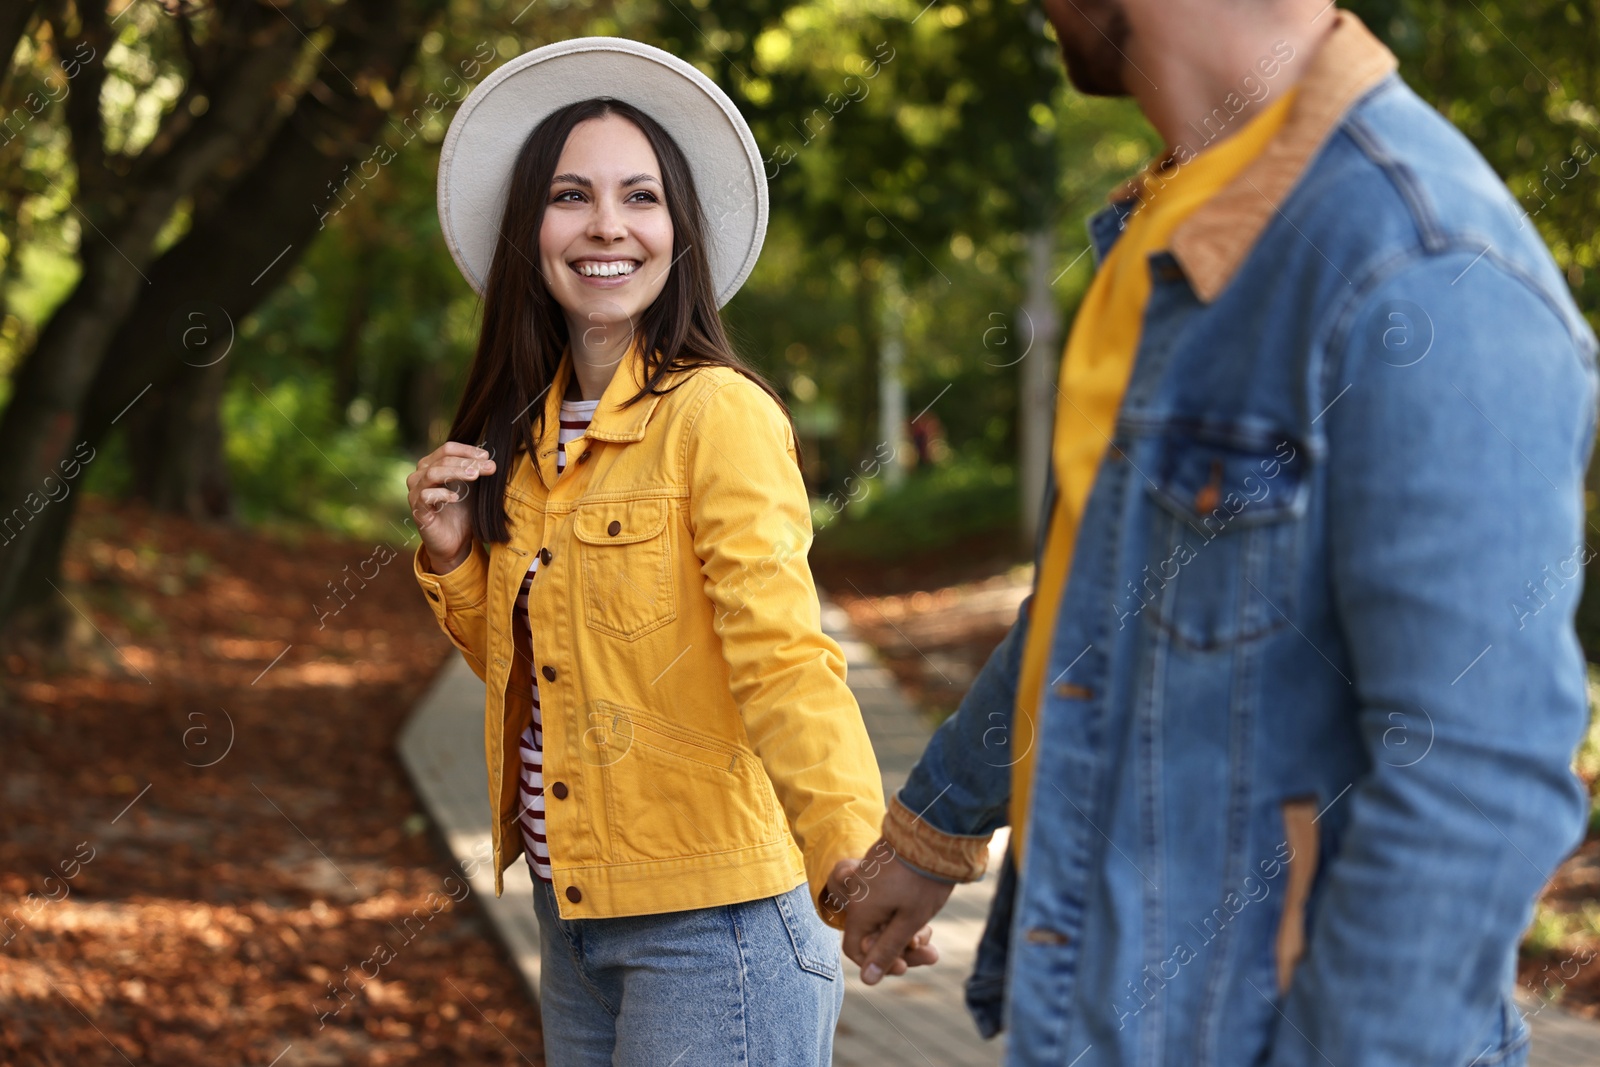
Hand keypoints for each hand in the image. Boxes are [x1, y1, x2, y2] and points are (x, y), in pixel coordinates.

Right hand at [407, 442, 495, 572]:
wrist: (455, 542)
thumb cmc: (462, 511)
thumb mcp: (472, 488)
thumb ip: (476, 471)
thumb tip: (490, 458)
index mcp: (431, 466)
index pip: (447, 449)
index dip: (468, 450)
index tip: (488, 456)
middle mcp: (419, 476)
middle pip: (442, 459)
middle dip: (468, 462)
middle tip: (489, 467)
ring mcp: (416, 493)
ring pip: (432, 473)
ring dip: (456, 472)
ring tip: (475, 476)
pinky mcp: (417, 510)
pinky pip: (426, 496)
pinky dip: (442, 494)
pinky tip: (456, 498)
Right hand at [826, 838, 953, 984]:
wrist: (934, 834)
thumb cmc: (922, 881)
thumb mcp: (908, 922)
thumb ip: (886, 951)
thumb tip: (867, 980)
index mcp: (860, 910)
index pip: (855, 949)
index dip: (876, 963)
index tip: (903, 966)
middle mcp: (858, 893)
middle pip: (872, 933)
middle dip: (900, 946)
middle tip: (929, 951)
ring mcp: (869, 878)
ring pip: (882, 915)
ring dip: (904, 928)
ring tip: (930, 931)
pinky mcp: (880, 867)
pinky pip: (886, 898)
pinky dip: (903, 909)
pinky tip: (924, 908)